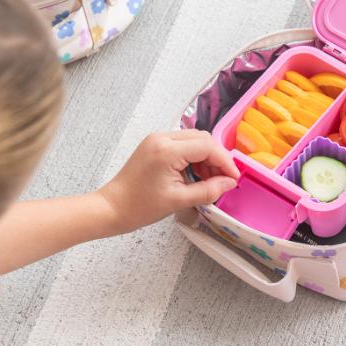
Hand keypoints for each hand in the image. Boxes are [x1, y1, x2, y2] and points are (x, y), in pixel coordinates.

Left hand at [98, 130, 239, 234]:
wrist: (111, 208)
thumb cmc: (140, 207)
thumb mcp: (179, 201)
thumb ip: (208, 190)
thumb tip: (229, 183)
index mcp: (167, 150)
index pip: (207, 146)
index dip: (225, 161)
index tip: (233, 178)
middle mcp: (162, 137)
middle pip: (202, 138)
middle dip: (217, 158)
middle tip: (222, 180)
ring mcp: (157, 139)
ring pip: (194, 139)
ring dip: (206, 157)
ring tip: (208, 180)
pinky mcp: (154, 144)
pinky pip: (182, 144)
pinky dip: (194, 156)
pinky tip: (194, 175)